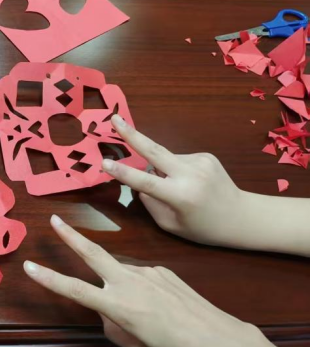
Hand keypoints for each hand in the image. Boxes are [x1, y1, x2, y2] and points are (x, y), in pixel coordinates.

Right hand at [24, 216, 300, 346]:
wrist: (222, 343)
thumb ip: (115, 328)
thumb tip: (106, 313)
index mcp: (120, 307)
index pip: (76, 290)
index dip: (50, 278)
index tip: (30, 266)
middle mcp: (131, 283)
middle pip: (94, 254)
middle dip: (72, 236)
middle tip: (55, 219)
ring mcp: (149, 273)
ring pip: (122, 273)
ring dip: (120, 285)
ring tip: (146, 316)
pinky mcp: (164, 270)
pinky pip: (143, 277)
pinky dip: (141, 289)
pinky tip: (159, 307)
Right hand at [102, 115, 310, 256]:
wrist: (243, 217)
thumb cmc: (204, 228)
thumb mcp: (171, 225)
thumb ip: (151, 203)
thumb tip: (138, 182)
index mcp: (180, 196)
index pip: (146, 182)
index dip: (123, 173)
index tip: (104, 162)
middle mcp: (190, 174)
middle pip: (154, 150)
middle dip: (132, 134)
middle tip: (114, 118)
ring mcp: (200, 161)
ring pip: (166, 160)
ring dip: (163, 169)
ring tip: (178, 187)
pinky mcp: (206, 155)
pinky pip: (179, 159)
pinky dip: (176, 169)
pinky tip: (191, 182)